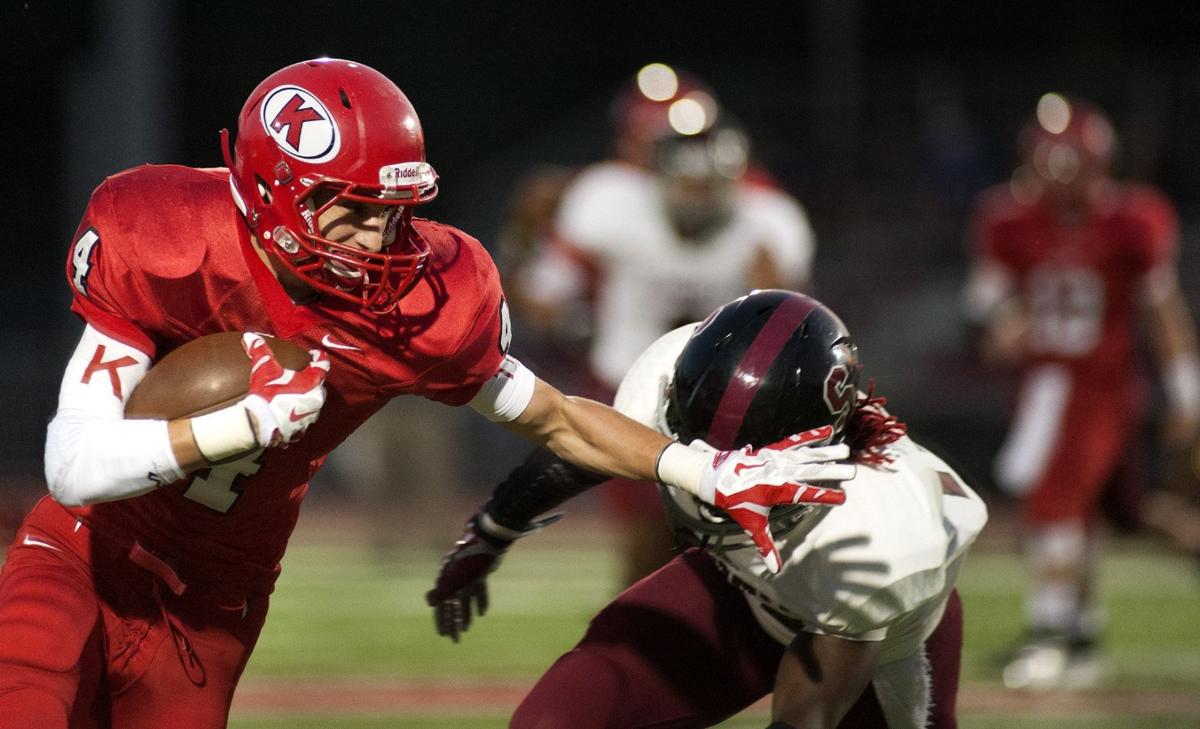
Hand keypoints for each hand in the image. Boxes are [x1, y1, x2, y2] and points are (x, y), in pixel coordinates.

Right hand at [240, 333, 329, 446]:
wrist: (260, 424)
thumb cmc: (266, 393)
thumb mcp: (263, 368)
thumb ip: (259, 350)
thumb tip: (250, 335)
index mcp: (312, 383)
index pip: (322, 366)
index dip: (319, 358)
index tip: (315, 354)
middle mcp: (316, 400)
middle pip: (318, 387)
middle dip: (312, 381)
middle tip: (303, 377)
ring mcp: (309, 418)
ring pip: (312, 406)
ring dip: (305, 400)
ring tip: (295, 396)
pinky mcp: (300, 432)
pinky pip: (302, 423)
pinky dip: (296, 418)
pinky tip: (289, 416)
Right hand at [426, 512, 561, 641]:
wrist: (489, 540)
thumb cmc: (471, 561)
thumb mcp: (457, 578)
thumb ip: (443, 591)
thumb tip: (429, 603)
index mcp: (446, 580)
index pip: (441, 605)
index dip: (441, 620)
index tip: (443, 635)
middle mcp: (454, 579)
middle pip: (452, 605)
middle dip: (453, 622)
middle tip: (455, 640)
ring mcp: (467, 576)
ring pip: (464, 600)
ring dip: (464, 615)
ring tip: (466, 629)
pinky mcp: (479, 572)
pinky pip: (477, 590)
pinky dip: (479, 601)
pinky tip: (482, 613)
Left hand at [698, 425, 854, 573]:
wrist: (714, 476)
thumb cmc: (735, 501)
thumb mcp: (751, 523)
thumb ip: (765, 545)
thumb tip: (775, 569)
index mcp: (774, 489)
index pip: (803, 494)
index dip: (822, 495)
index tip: (841, 498)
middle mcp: (777, 471)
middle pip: (808, 471)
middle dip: (831, 471)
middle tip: (851, 471)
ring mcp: (775, 458)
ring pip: (805, 454)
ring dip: (826, 452)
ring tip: (845, 451)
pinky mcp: (773, 450)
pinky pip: (795, 441)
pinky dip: (810, 436)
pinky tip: (827, 431)